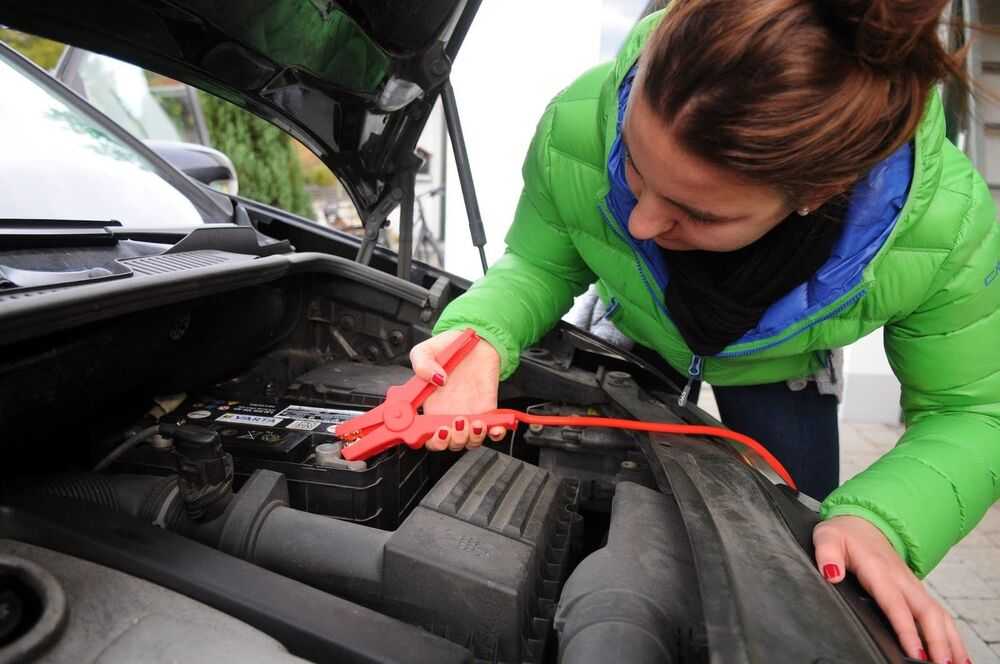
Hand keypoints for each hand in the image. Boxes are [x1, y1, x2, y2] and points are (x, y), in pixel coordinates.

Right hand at [409, 330, 506, 451]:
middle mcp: (448, 414)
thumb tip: (435, 379)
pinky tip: (493, 426)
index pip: (426, 436)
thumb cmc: (448, 347)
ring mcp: (470, 413)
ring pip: (470, 442)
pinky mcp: (488, 410)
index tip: (436, 431)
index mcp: (430, 406)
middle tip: (454, 423)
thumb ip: (422, 364)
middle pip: (449, 444)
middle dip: (452, 441)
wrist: (475, 340)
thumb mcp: (425, 350)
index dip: (430, 440)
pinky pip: (493, 430)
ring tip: (474, 421)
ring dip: (472, 438)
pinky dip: (495, 433)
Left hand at [814, 516, 968, 663]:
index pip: (895, 603)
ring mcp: (912, 586)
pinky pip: (937, 615)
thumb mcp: (827, 538)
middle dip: (937, 641)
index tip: (915, 652)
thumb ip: (827, 555)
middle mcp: (901, 579)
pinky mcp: (916, 592)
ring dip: (950, 641)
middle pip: (926, 613)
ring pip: (938, 616)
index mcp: (879, 569)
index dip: (906, 629)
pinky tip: (955, 655)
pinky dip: (950, 635)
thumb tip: (831, 574)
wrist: (862, 523)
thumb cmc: (844, 534)